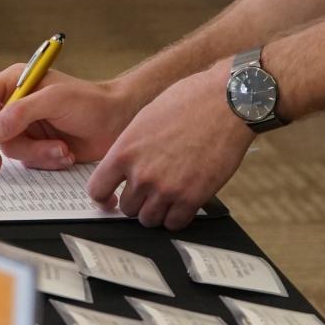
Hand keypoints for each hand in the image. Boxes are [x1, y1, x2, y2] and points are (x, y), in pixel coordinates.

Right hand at [0, 67, 138, 172]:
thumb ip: (22, 112)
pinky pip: (29, 160)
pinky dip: (47, 160)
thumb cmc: (91, 102)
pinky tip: (65, 152)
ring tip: (61, 148)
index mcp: (17, 83)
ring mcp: (28, 127)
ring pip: (11, 149)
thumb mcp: (55, 100)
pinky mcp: (39, 146)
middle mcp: (18, 105)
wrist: (117, 122)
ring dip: (36, 153)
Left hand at [87, 64, 253, 230]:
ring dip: (157, 210)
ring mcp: (167, 189)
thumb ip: (132, 147)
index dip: (104, 195)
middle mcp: (142, 174)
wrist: (226, 102)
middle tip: (151, 189)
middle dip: (138, 200)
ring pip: (149, 220)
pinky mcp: (192, 198)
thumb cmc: (190, 101)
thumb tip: (125, 167)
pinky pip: (175, 223)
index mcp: (125, 151)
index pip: (97, 190)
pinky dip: (177, 216)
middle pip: (127, 208)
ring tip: (168, 195)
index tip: (112, 196)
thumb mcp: (147, 118)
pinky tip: (183, 201)